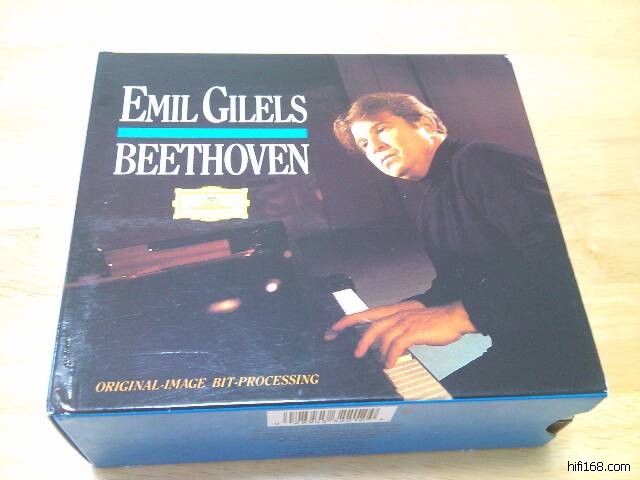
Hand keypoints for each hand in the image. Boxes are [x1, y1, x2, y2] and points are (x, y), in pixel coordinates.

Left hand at [324, 300, 476, 367]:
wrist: (454, 317)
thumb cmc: (434, 321)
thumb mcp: (411, 320)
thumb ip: (396, 328)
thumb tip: (382, 344)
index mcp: (394, 310)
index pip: (365, 313)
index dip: (347, 321)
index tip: (332, 329)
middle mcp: (396, 313)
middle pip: (370, 325)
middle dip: (358, 340)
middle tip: (354, 354)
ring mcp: (404, 321)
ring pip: (382, 337)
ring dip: (378, 352)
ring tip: (379, 363)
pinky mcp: (413, 331)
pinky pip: (396, 345)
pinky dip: (391, 356)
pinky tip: (390, 363)